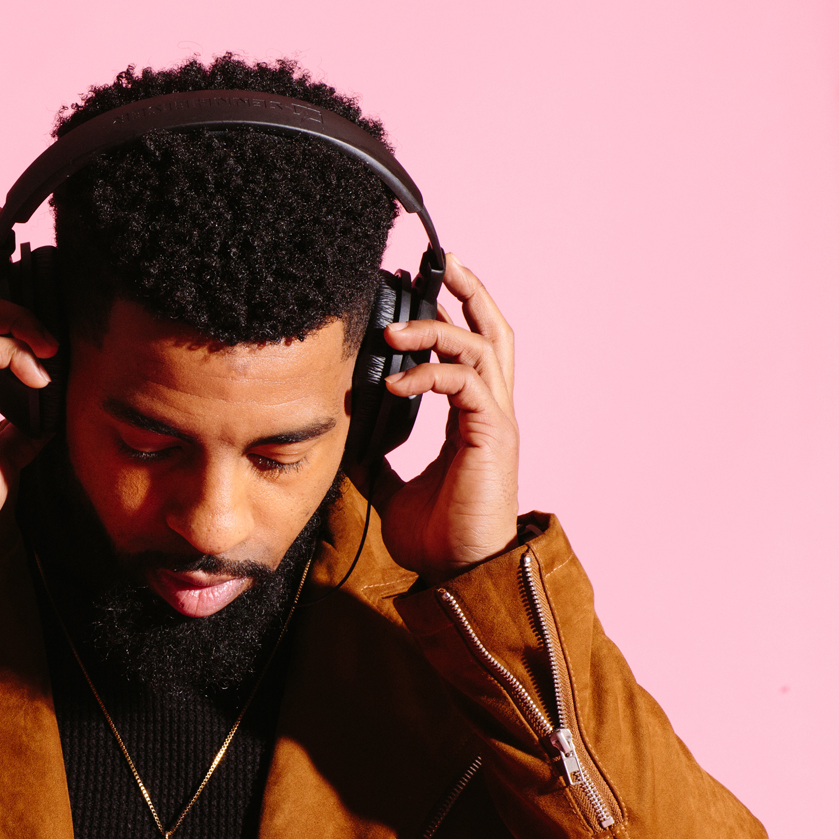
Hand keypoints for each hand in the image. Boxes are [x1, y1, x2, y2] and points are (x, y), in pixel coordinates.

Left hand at [367, 254, 520, 580]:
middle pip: (492, 331)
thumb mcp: (392, 488)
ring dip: (437, 328)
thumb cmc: (437, 538)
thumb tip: (342, 438)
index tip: (420, 291)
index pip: (469, 351)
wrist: (461, 577)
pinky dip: (429, 373)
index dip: (451, 316)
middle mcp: (490, 410)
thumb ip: (375, 458)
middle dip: (468, 292)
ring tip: (394, 330)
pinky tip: (395, 382)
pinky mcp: (492, 434)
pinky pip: (464, 383)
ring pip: (481, 347)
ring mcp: (495, 420)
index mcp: (472, 418)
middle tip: (441, 261)